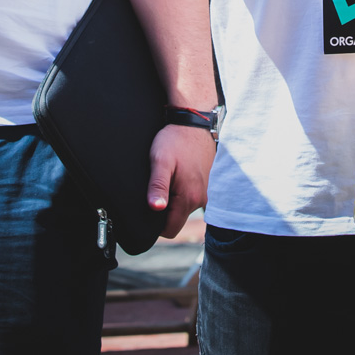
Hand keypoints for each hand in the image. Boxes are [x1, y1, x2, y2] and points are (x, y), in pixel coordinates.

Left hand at [146, 123, 212, 237]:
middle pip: (177, 220)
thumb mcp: (160, 161)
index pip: (170, 230)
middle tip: (155, 189)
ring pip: (183, 208)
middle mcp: (201, 199)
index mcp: (189, 198)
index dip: (156, 225)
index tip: (149, 207)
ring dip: (172, 200)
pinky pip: (190, 198)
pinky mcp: (206, 185)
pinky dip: (181, 192)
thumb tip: (155, 208)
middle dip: (164, 212)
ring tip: (166, 179)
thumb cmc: (175, 140)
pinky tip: (176, 176)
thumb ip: (158, 186)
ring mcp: (205, 192)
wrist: (193, 124)